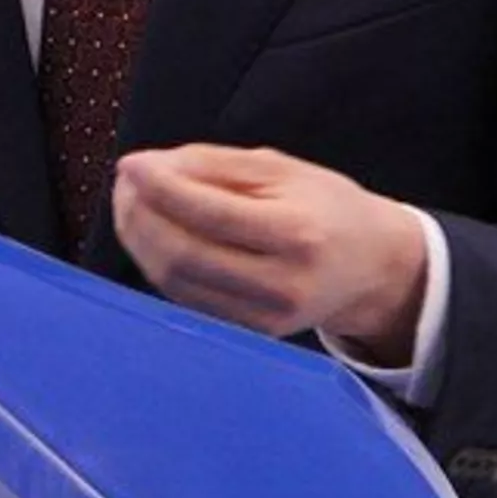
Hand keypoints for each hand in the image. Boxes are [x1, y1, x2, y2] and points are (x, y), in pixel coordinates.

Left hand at [111, 143, 428, 363]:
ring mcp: (263, 319)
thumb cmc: (327, 206)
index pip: (209, 213)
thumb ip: (216, 165)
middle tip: (125, 181)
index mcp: (296, 234)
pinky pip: (185, 299)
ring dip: (139, 240)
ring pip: (176, 283)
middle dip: (140, 215)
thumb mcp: (283, 169)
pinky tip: (151, 234)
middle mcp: (280, 285)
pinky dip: (157, 265)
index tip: (130, 162)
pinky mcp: (248, 334)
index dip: (160, 187)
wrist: (372, 268)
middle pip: (184, 255)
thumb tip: (151, 167)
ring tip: (130, 202)